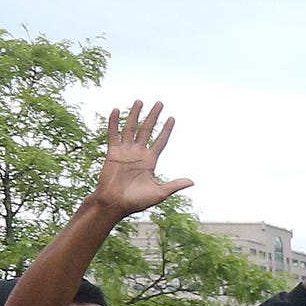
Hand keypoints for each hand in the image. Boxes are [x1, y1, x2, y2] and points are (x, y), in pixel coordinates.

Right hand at [89, 103, 191, 217]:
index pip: (161, 141)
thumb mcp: (159, 192)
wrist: (115, 204)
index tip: (172, 118)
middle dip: (153, 116)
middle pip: (148, 130)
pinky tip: (116, 110)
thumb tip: (192, 181)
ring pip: (131, 128)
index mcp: (150, 161)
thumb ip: (174, 185)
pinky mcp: (112, 152)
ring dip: (135, 115)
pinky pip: (113, 134)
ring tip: (140, 101)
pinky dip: (114, 122)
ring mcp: (125, 151)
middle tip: (159, 103)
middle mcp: (138, 153)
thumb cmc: (136, 201)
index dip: (166, 130)